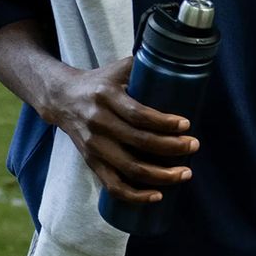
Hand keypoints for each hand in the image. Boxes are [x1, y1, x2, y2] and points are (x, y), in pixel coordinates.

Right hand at [40, 55, 199, 204]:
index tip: (186, 125)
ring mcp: (94, 146)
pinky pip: (113, 186)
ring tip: (184, 173)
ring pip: (129, 168)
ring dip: (160, 175)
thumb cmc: (100, 82)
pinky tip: (158, 195)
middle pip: (138, 143)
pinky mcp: (91, 163)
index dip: (164, 123)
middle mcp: (98, 123)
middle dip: (171, 148)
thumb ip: (145, 65)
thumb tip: (181, 59)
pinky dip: (136, 195)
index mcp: (106, 97)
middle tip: (193, 146)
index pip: (138, 114)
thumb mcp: (119, 69)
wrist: (62, 98)